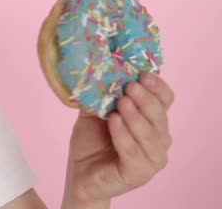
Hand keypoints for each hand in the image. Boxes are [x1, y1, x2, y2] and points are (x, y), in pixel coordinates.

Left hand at [62, 72, 173, 207]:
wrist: (79, 173)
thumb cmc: (91, 141)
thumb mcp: (95, 112)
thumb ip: (101, 95)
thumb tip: (100, 70)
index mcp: (152, 121)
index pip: (165, 100)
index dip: (157, 87)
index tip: (143, 75)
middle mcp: (159, 139)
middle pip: (160, 116)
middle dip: (146, 99)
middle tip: (130, 87)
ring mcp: (152, 159)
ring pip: (151, 135)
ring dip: (136, 117)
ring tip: (121, 102)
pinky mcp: (139, 174)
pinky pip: (134, 152)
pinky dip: (124, 135)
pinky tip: (114, 121)